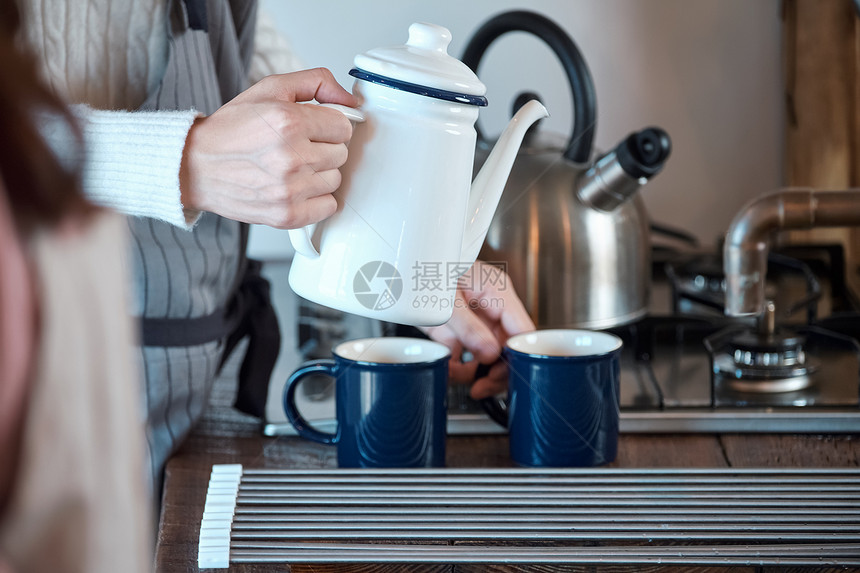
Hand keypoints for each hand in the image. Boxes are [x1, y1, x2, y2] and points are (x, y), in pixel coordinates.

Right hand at [179, 68, 356, 227]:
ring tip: (293, 167)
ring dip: (320, 173)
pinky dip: (317, 199)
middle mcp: (291, 157)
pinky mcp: (287, 215)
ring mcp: (290, 190)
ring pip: (335, 180)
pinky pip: (329, 207)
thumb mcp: (270, 89)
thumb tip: (350, 101)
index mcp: (289, 122)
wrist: (195, 167)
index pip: (344, 127)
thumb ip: (316, 83)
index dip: (329, 126)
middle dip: (323, 148)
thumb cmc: (231, 130)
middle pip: (341, 154)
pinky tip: (296, 187)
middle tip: (297, 147)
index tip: (313, 129)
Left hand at [420, 261, 534, 399]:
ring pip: (487, 354)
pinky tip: (447, 370)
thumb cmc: (423, 264)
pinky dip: (456, 366)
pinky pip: (464, 353)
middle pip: (507, 346)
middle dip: (496, 370)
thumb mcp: (446, 298)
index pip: (523, 329)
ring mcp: (473, 318)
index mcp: (497, 291)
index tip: (504, 374)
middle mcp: (490, 306)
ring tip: (458, 378)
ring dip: (474, 371)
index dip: (518, 355)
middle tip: (481, 386)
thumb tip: (490, 354)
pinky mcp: (455, 327)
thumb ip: (469, 327)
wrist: (396, 265)